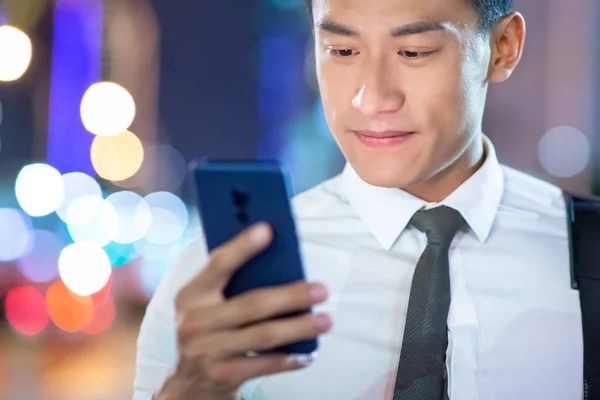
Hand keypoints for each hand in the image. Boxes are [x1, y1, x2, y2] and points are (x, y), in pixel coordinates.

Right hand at [157, 223, 331, 399]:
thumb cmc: (208, 331)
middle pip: (252, 304)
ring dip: (299, 327)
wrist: (188, 384)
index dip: (242, 247)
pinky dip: (291, 358)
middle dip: (291, 296)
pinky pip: (266, 364)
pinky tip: (309, 352)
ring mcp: (207, 352)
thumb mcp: (206, 305)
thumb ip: (231, 284)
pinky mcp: (223, 376)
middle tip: (321, 290)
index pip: (218, 264)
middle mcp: (194, 322)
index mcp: (191, 295)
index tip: (268, 230)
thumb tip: (279, 262)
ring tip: (325, 320)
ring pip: (264, 335)